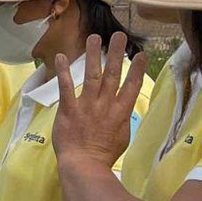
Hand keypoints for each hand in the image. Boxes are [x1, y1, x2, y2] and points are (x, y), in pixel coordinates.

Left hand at [53, 32, 146, 173]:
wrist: (84, 165)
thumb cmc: (104, 154)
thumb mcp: (122, 137)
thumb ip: (123, 120)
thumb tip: (124, 110)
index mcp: (121, 112)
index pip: (132, 86)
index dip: (137, 69)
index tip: (141, 54)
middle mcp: (106, 105)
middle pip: (113, 74)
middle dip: (116, 53)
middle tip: (119, 35)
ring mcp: (87, 105)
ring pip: (92, 75)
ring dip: (93, 55)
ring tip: (94, 37)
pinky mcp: (69, 109)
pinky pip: (65, 87)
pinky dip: (64, 71)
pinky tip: (61, 56)